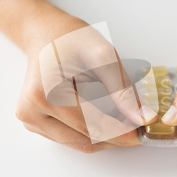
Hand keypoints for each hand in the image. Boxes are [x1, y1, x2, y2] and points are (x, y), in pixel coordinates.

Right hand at [15, 10, 153, 152]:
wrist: (45, 32)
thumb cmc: (70, 38)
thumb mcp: (103, 56)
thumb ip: (123, 90)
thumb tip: (143, 118)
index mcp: (44, 94)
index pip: (91, 126)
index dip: (122, 132)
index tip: (144, 131)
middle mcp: (31, 112)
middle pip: (86, 139)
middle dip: (117, 136)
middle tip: (140, 125)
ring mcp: (31, 121)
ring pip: (79, 143)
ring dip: (106, 137)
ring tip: (126, 120)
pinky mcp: (36, 124)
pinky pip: (71, 138)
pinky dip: (93, 133)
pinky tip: (108, 119)